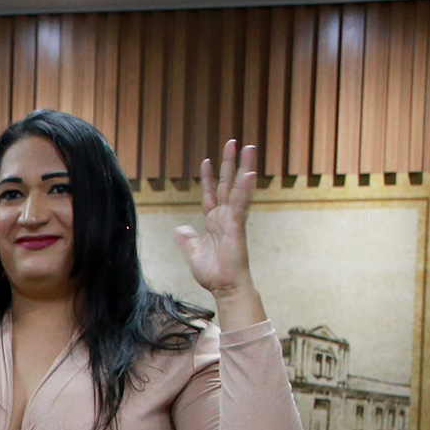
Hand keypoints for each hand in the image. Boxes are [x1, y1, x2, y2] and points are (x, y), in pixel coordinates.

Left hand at [175, 140, 257, 299]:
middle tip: (234, 142)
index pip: (211, 193)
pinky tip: (249, 173)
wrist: (224, 288)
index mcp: (214, 222)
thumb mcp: (193, 253)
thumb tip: (179, 228)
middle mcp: (225, 217)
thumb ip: (187, 239)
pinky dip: (244, 189)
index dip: (209, 177)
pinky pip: (241, 204)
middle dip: (229, 163)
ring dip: (243, 167)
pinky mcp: (237, 227)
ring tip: (248, 147)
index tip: (207, 160)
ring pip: (238, 188)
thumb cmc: (213, 273)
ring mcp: (233, 220)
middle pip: (227, 184)